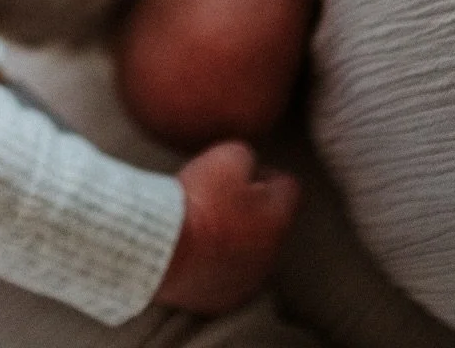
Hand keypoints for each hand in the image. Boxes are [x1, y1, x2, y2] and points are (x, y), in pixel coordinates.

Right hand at [153, 142, 298, 314]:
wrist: (165, 246)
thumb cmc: (199, 199)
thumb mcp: (226, 157)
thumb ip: (245, 156)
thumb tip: (248, 162)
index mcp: (277, 218)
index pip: (290, 187)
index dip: (268, 173)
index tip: (247, 170)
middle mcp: (270, 254)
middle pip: (269, 223)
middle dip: (251, 208)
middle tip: (220, 195)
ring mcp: (246, 280)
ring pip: (249, 252)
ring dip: (235, 237)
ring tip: (204, 222)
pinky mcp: (221, 299)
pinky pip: (224, 275)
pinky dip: (214, 261)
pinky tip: (194, 248)